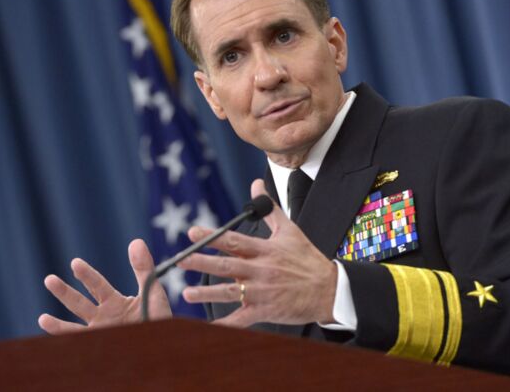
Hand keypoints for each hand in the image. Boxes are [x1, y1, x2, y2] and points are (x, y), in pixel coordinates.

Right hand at [38, 239, 171, 334]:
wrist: (164, 346)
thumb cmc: (159, 319)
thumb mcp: (152, 292)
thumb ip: (144, 268)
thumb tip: (136, 241)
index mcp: (114, 302)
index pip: (97, 285)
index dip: (86, 275)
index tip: (75, 263)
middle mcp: (103, 317)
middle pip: (80, 303)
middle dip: (64, 293)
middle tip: (49, 280)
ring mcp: (100, 332)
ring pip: (74, 327)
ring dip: (58, 325)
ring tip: (42, 319)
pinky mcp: (100, 347)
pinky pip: (81, 345)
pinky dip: (67, 344)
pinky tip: (56, 344)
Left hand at [177, 179, 337, 326]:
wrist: (329, 290)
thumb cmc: (307, 259)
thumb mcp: (290, 230)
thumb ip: (269, 208)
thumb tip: (257, 184)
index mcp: (265, 250)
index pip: (234, 241)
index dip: (212, 237)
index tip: (192, 232)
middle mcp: (262, 270)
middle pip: (227, 265)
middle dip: (202, 262)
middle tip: (180, 259)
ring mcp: (263, 292)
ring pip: (231, 291)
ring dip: (208, 292)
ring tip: (187, 292)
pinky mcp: (266, 310)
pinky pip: (243, 318)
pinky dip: (227, 323)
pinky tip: (210, 326)